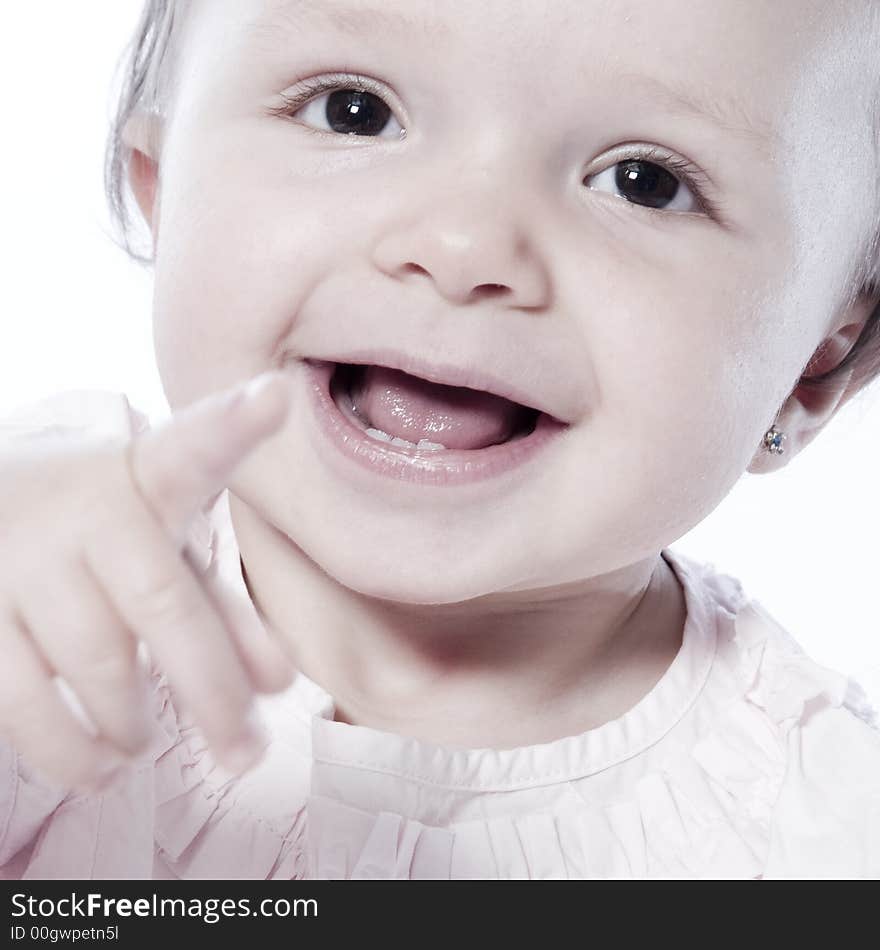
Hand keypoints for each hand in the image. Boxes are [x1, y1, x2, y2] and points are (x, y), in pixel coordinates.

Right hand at [0, 371, 295, 793]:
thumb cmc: (102, 540)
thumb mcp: (165, 554)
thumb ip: (223, 610)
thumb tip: (277, 684)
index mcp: (148, 479)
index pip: (193, 449)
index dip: (234, 424)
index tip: (276, 398)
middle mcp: (86, 509)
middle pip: (164, 602)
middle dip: (212, 690)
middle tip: (246, 754)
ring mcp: (20, 556)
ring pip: (95, 661)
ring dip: (131, 723)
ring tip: (146, 746)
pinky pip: (21, 700)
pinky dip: (67, 750)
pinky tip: (97, 766)